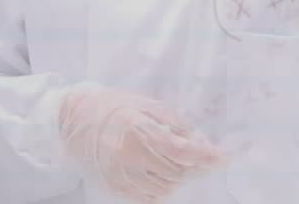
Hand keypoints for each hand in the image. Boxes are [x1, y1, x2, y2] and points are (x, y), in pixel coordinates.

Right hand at [60, 87, 226, 201]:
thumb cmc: (113, 107)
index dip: (206, 156)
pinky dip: (164, 188)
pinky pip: (149, 196)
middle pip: (177, 171)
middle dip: (196, 167)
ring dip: (181, 178)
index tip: (224, 158)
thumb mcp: (145, 104)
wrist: (74, 120)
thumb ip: (174, 122)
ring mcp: (122, 175)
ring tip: (183, 164)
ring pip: (166, 187)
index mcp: (139, 131)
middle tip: (206, 159)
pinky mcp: (116, 185)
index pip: (182, 150)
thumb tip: (198, 140)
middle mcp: (130, 157)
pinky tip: (166, 175)